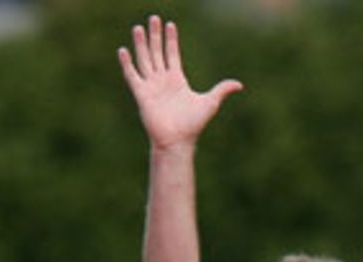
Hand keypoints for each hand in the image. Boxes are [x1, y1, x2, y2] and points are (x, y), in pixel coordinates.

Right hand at [118, 14, 241, 150]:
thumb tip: (239, 85)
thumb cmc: (193, 125)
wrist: (177, 142)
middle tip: (153, 18)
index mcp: (177, 80)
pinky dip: (127, 64)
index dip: (171, 40)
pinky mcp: (142, 95)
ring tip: (138, 28)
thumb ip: (222, 90)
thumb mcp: (210, 103)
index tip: (170, 25)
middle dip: (155, 36)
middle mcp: (162, 81)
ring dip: (141, 44)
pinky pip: (132, 76)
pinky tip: (123, 50)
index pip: (172, 54)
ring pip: (145, 60)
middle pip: (157, 52)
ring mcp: (151, 87)